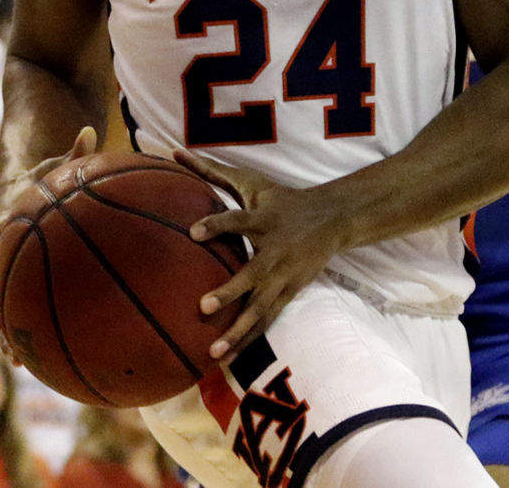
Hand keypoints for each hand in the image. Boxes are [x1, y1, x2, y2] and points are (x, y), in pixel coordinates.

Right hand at [0, 127, 97, 336]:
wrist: (27, 190)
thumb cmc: (45, 178)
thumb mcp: (57, 165)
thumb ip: (73, 153)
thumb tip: (91, 129)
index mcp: (2, 227)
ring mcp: (6, 271)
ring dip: (2, 327)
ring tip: (10, 354)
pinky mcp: (21, 284)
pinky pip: (18, 314)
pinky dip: (22, 337)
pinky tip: (33, 363)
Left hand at [174, 150, 341, 361]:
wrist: (334, 220)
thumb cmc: (283, 199)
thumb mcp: (252, 181)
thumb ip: (212, 171)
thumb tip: (175, 151)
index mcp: (264, 220)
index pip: (239, 222)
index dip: (217, 226)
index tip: (192, 232)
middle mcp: (275, 252)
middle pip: (251, 275)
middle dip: (229, 292)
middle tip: (202, 307)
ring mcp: (284, 277)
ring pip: (260, 308)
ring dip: (238, 331)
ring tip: (213, 351)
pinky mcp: (290, 293)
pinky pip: (267, 319)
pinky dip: (250, 338)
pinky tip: (230, 357)